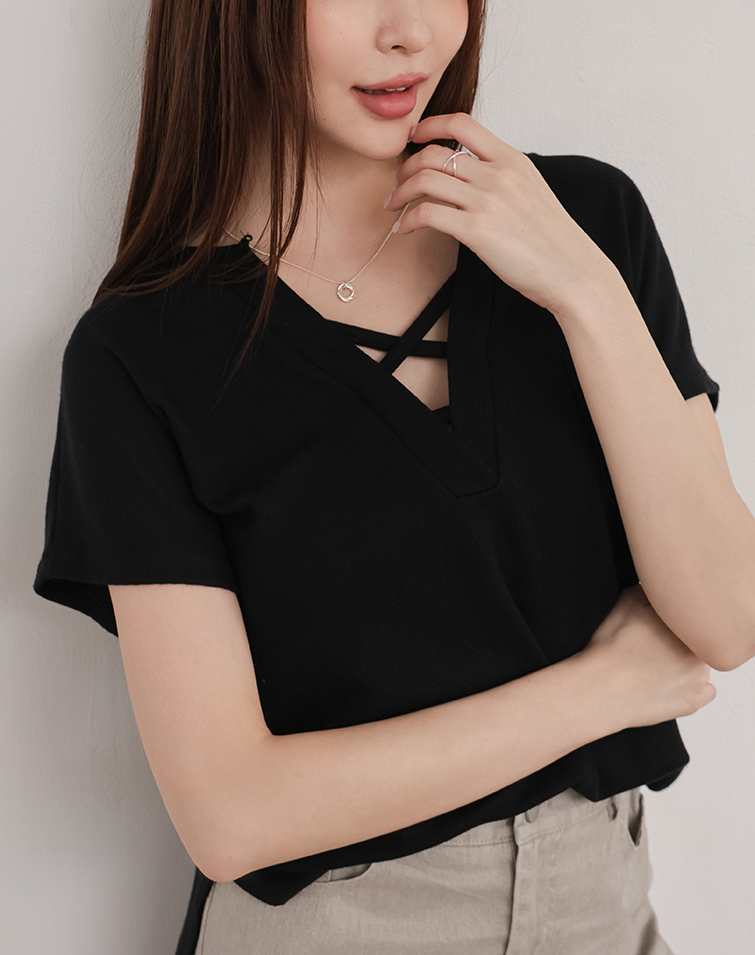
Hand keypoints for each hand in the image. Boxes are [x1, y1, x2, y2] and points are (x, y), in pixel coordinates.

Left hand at [386, 113, 622, 316]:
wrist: (571, 271)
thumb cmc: (552, 241)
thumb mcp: (531, 193)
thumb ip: (502, 179)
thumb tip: (471, 180)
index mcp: (512, 159)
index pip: (463, 124)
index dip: (430, 125)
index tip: (414, 137)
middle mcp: (497, 174)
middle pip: (435, 154)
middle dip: (407, 168)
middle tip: (398, 186)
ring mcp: (487, 200)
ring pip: (425, 180)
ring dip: (401, 193)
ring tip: (395, 208)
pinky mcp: (476, 230)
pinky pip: (427, 213)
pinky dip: (408, 220)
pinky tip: (404, 230)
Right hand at [581, 584, 716, 729]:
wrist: (601, 690)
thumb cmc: (610, 651)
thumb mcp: (627, 603)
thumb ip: (651, 592)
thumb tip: (661, 591)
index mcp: (688, 626)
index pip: (690, 618)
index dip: (672, 621)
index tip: (655, 627)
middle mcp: (699, 650)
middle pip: (697, 640)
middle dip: (679, 641)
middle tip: (653, 646)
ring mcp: (698, 679)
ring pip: (699, 664)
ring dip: (685, 663)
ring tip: (654, 667)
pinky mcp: (692, 702)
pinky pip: (704, 691)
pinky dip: (690, 688)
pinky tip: (666, 684)